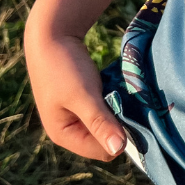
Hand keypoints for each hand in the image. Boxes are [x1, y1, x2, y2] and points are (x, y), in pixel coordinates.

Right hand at [24, 25, 126, 162]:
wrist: (52, 33)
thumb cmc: (63, 66)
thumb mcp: (83, 95)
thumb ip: (99, 122)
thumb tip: (119, 149)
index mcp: (63, 135)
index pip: (103, 151)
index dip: (120, 137)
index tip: (132, 116)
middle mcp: (69, 130)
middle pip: (105, 139)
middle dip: (119, 124)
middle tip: (127, 102)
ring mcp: (75, 115)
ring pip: (107, 123)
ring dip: (117, 111)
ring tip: (121, 93)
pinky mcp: (82, 101)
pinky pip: (104, 109)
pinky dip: (112, 101)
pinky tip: (115, 87)